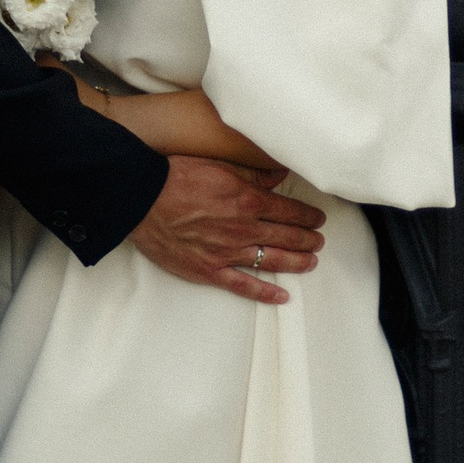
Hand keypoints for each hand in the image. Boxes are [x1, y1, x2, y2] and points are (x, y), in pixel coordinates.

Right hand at [129, 156, 323, 303]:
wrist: (143, 200)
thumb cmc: (177, 177)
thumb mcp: (220, 165)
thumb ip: (253, 173)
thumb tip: (280, 174)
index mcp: (248, 200)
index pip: (289, 210)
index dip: (308, 215)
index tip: (318, 218)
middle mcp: (243, 229)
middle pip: (287, 236)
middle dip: (308, 239)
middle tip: (320, 240)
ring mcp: (228, 253)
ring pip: (273, 261)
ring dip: (297, 262)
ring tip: (312, 262)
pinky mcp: (210, 270)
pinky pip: (243, 286)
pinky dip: (265, 293)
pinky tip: (282, 297)